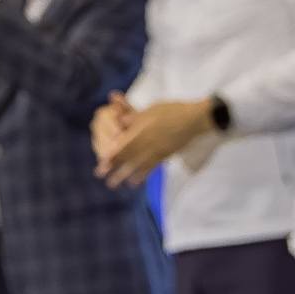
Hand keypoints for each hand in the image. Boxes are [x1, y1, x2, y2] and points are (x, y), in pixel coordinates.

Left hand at [91, 96, 216, 187]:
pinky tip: (135, 182)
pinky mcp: (164, 155)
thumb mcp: (151, 108)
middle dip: (113, 167)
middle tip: (101, 175)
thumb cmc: (172, 110)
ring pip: (136, 165)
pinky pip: (151, 168)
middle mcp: (146, 143)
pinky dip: (142, 175)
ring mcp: (156, 151)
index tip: (101, 161)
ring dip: (123, 175)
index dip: (111, 154)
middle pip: (126, 156)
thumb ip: (135, 116)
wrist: (194, 119)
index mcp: (142, 130)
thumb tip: (121, 121)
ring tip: (113, 184)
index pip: (123, 144)